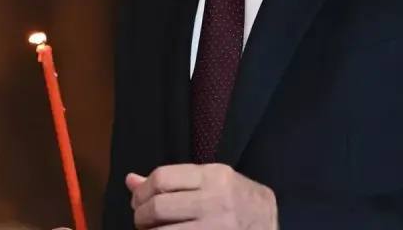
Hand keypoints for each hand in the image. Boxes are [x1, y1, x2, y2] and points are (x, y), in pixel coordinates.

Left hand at [127, 163, 276, 228]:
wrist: (271, 223)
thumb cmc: (238, 201)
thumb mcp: (212, 182)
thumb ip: (174, 180)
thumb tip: (131, 181)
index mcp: (214, 176)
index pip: (162, 178)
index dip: (142, 191)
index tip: (138, 200)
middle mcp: (217, 201)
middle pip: (159, 207)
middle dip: (140, 215)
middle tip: (141, 220)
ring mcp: (219, 226)